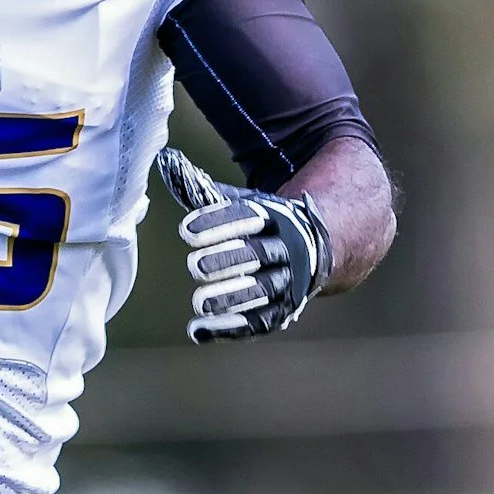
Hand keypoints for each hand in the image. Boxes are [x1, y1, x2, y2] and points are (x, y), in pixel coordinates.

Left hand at [155, 147, 332, 343]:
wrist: (323, 245)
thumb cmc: (266, 223)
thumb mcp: (245, 201)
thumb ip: (207, 190)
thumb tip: (170, 163)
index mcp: (279, 216)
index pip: (248, 217)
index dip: (219, 223)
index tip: (187, 230)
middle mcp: (288, 249)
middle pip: (258, 255)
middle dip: (227, 260)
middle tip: (195, 265)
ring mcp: (289, 282)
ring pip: (262, 291)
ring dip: (232, 298)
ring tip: (200, 303)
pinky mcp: (284, 310)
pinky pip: (260, 321)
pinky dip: (230, 328)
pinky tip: (199, 331)